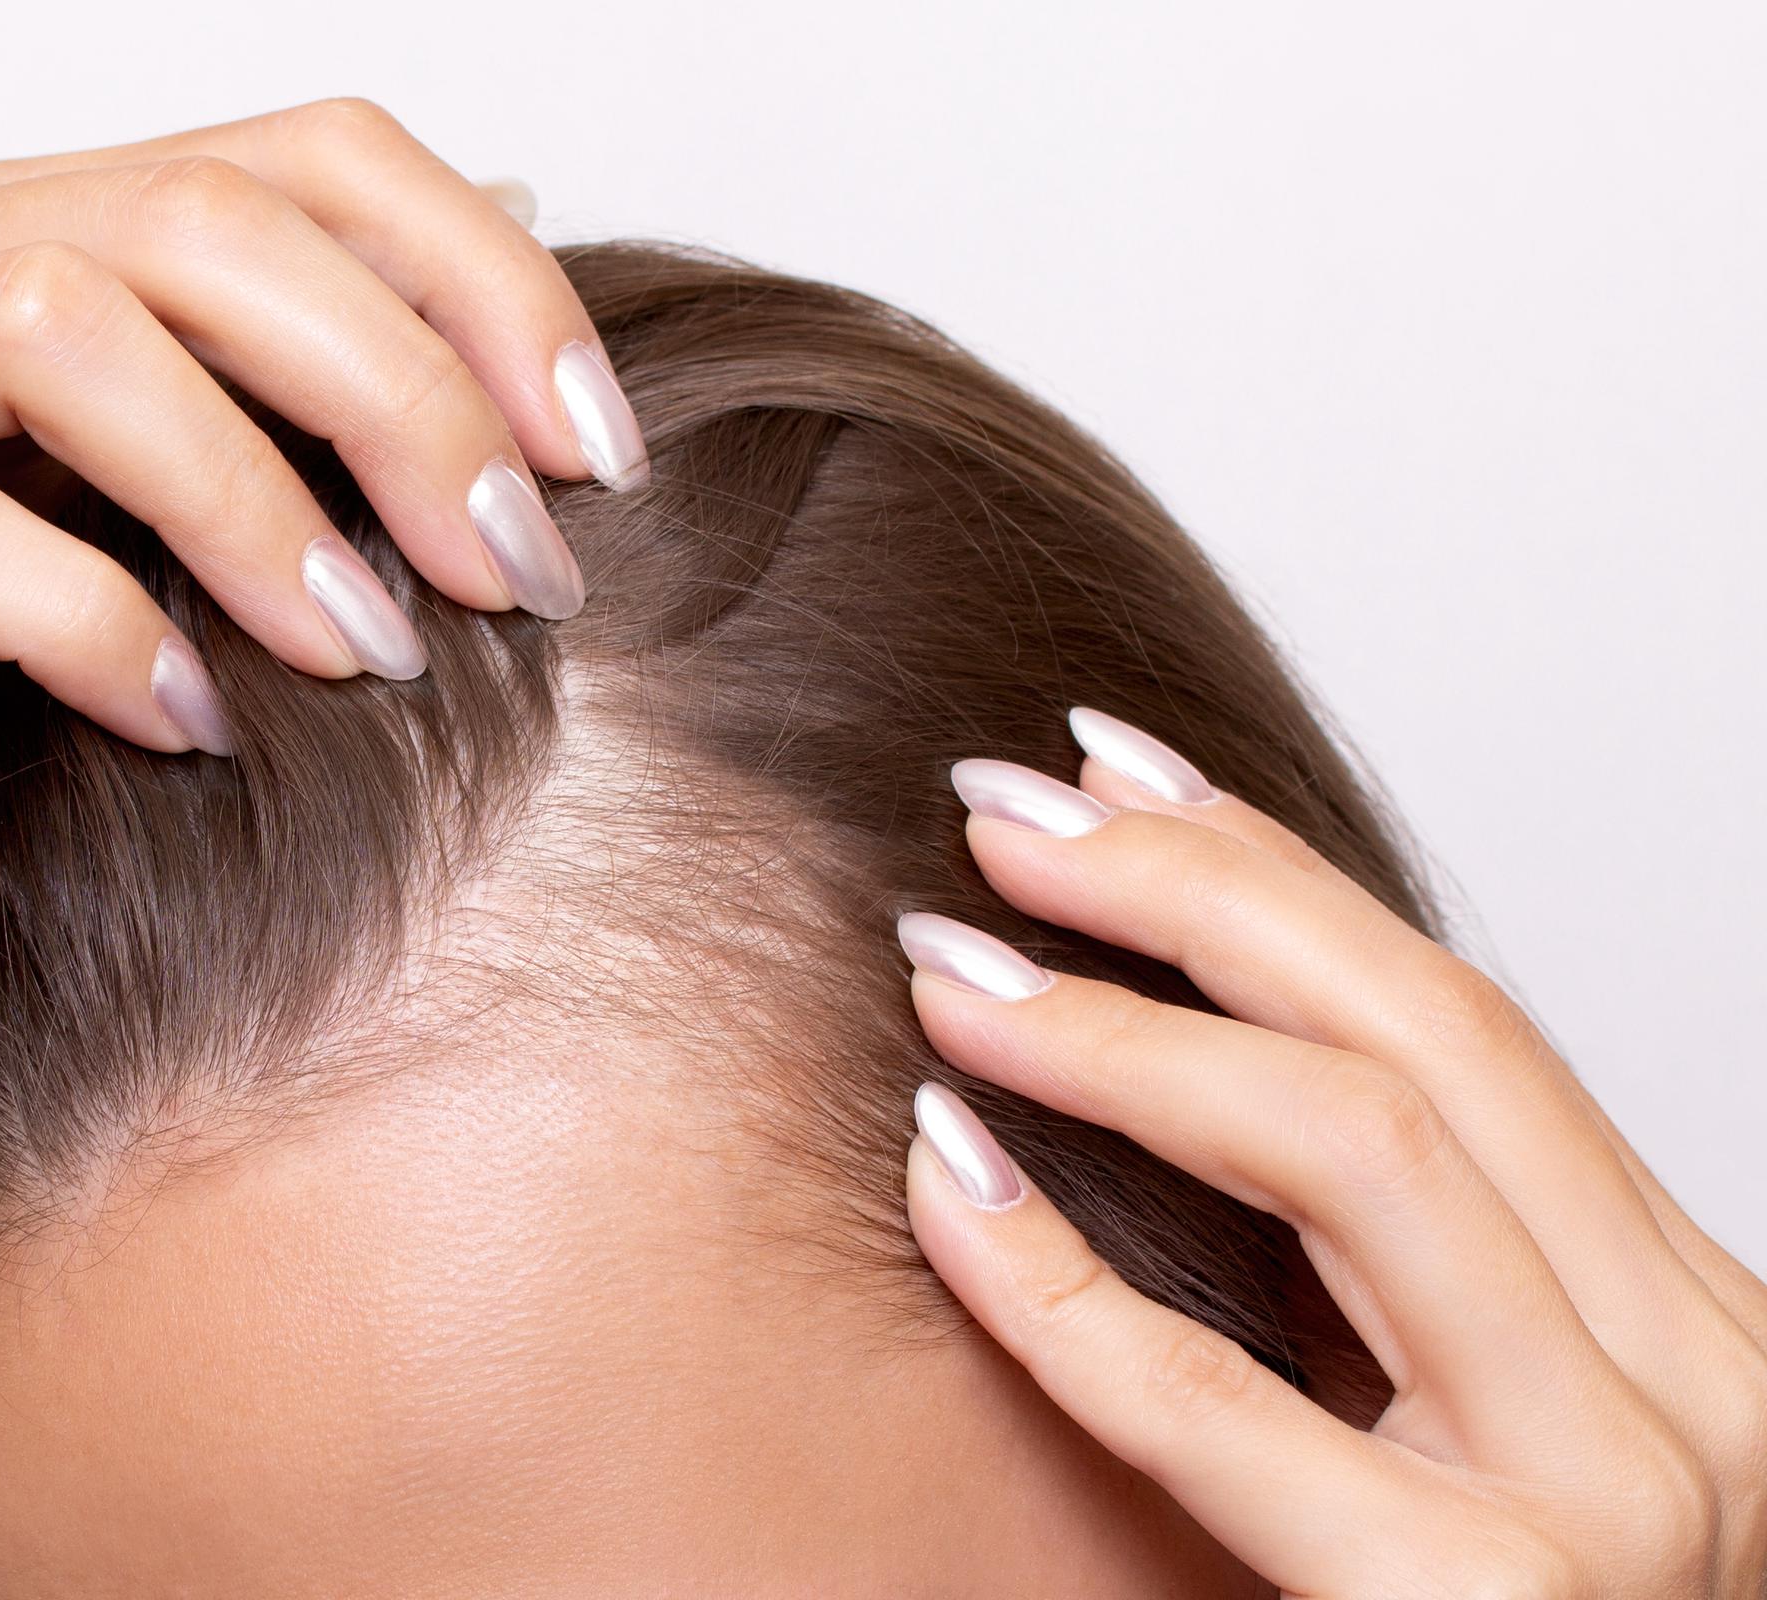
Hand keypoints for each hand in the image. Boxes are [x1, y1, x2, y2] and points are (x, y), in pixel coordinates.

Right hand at [0, 96, 640, 986]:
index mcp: (6, 226)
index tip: (594, 461)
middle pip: (199, 224)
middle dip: (403, 396)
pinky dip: (86, 622)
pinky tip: (183, 728)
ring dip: (258, 501)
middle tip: (518, 578)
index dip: (479, 283)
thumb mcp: (107, 505)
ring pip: (62, 333)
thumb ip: (270, 370)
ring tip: (373, 654)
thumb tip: (508, 219)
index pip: (294, 157)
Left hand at [900, 708, 1766, 1595]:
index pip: (1465, 1025)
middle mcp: (1690, 1389)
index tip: (1119, 774)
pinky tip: (943, 1177)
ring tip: (954, 970)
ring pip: (1360, 1160)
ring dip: (1124, 1038)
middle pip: (1423, 1042)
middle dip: (1194, 897)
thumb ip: (1399, 1278)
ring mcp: (1611, 1507)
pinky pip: (1226, 1409)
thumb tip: (1200, 1057)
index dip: (1277, 876)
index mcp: (1684, 1321)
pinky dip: (1061, 1277)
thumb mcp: (1487, 1422)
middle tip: (1001, 816)